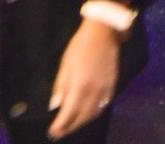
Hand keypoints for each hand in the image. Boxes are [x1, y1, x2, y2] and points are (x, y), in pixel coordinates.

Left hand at [48, 16, 119, 136]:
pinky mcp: (112, 86)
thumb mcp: (65, 64)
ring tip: (72, 124)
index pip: (68, 114)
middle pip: (82, 118)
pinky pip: (103, 106)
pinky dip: (94, 113)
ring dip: (82, 122)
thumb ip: (61, 86)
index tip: (52, 132)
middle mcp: (93, 92)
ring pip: (93, 114)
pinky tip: (88, 112)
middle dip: (70, 127)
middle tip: (60, 131)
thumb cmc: (80, 45)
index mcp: (80, 86)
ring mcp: (105, 90)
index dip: (60, 126)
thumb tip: (55, 105)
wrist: (103, 32)